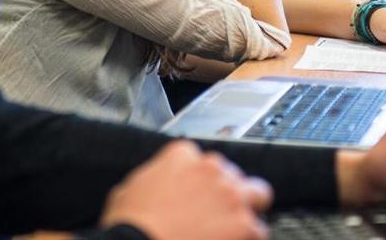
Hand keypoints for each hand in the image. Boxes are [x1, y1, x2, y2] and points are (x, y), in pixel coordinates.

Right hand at [101, 140, 272, 239]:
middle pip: (233, 174)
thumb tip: (150, 187)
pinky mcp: (245, 224)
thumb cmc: (128, 227)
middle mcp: (211, 169)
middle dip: (226, 193)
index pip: (200, 160)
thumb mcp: (125, 191)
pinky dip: (248, 239)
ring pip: (258, 194)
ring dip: (248, 210)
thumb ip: (149, 179)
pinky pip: (259, 230)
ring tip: (234, 229)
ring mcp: (231, 195)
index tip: (196, 195)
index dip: (199, 181)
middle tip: (214, 215)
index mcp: (182, 155)